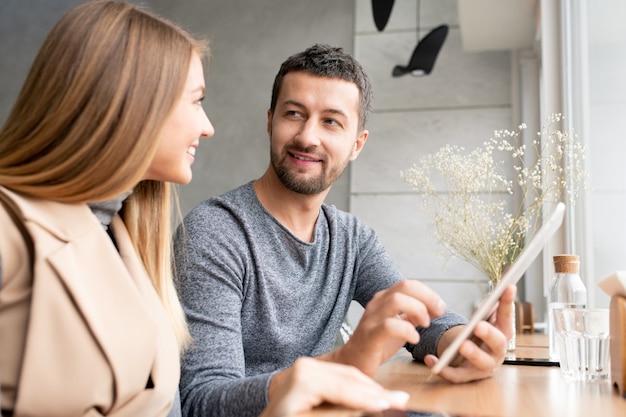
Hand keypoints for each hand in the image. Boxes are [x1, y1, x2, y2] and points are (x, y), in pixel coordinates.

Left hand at [262, 358, 408, 416]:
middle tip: (402, 401)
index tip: (395, 403)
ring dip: (371, 388)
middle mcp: (305, 367)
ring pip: (348, 375)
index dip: (372, 398)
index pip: (346, 389)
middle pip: (350, 378)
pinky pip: (340, 376)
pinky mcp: (310, 370)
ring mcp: (307, 366)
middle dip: (376, 392)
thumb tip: (374, 407)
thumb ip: (343, 413)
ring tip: (394, 399)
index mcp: (303, 380)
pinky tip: (375, 395)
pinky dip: (358, 386)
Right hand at [329, 280, 446, 376]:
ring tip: (425, 325)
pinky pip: (389, 326)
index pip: (409, 284)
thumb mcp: (398, 325)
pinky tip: (414, 339)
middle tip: (438, 313)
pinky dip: (406, 330)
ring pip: (396, 301)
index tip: (440, 308)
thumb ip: (413, 315)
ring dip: (417, 310)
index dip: (429, 293)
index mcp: (384, 299)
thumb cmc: (376, 344)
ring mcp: (372, 318)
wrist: (352, 361)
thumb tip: (435, 308)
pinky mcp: (369, 336)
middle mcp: (377, 304)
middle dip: (427, 297)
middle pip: (404, 286)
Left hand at [423, 284, 516, 382]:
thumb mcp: (486, 316)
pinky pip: (456, 375)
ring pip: (481, 363)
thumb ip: (494, 300)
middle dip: (489, 334)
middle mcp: (497, 351)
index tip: (508, 286)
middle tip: (479, 325)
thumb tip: (508, 275)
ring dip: (473, 353)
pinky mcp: (466, 376)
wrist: (468, 357)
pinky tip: (430, 359)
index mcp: (502, 332)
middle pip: (498, 343)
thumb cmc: (479, 333)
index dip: (508, 302)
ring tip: (462, 345)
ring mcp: (483, 366)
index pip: (507, 316)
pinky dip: (444, 369)